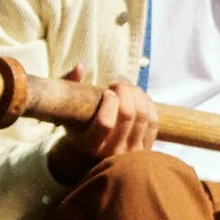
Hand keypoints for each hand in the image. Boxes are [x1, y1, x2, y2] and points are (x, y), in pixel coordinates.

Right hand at [51, 65, 157, 180]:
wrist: (89, 153)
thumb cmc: (76, 124)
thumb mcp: (67, 108)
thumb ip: (68, 85)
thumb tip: (80, 66)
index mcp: (89, 145)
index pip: (105, 123)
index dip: (110, 102)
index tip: (106, 91)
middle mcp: (111, 152)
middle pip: (127, 115)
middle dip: (125, 91)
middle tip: (117, 84)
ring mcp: (130, 153)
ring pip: (142, 116)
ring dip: (138, 94)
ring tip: (127, 89)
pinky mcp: (145, 149)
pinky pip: (153, 122)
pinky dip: (148, 104)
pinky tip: (138, 98)